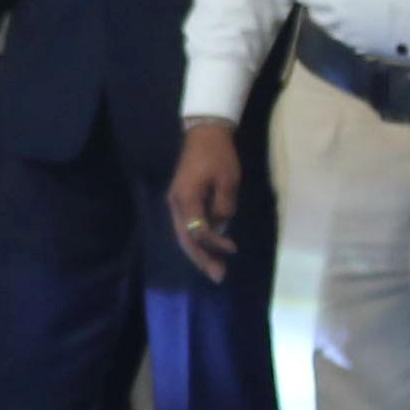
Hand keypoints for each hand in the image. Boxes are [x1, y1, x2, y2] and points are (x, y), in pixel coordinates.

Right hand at [168, 116, 246, 284]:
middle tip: (218, 276)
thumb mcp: (227, 180)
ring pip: (184, 234)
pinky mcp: (181, 199)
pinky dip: (197, 239)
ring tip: (213, 268)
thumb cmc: (218, 154)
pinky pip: (187, 224)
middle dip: (201, 259)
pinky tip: (208, 248)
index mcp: (186, 198)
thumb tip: (220, 226)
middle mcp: (176, 203)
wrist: (204, 132)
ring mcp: (176, 201)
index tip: (232, 248)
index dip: (214, 243)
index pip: (198, 230)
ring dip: (198, 252)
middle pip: (185, 238)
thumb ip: (224, 206)